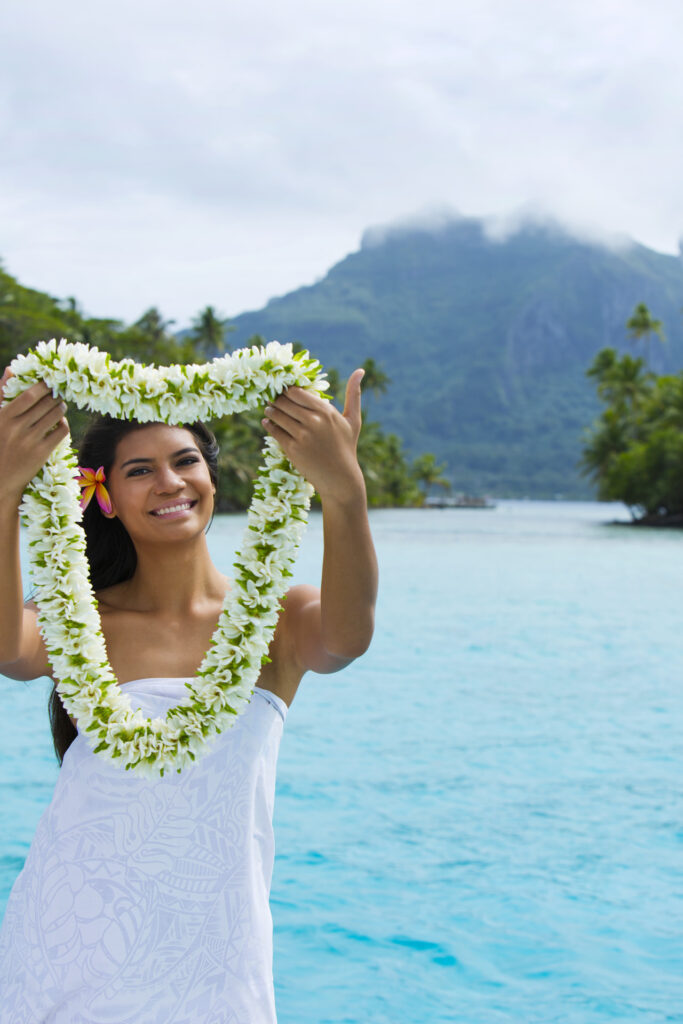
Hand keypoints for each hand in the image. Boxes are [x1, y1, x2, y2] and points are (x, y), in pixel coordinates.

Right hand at [0, 369, 69, 504]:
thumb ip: (1, 394)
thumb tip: (10, 369)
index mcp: (3, 417)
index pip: (29, 395)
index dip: (43, 386)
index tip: (49, 382)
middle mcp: (16, 428)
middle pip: (45, 404)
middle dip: (55, 396)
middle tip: (58, 393)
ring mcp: (30, 441)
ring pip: (56, 415)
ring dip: (61, 407)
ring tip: (60, 406)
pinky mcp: (41, 453)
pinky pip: (61, 431)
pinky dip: (63, 423)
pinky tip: (59, 422)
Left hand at [262, 368, 364, 501]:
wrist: (340, 479)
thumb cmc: (347, 447)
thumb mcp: (353, 420)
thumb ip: (354, 393)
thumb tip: (361, 370)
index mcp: (326, 411)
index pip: (298, 392)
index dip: (288, 390)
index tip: (284, 391)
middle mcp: (314, 421)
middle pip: (284, 401)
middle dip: (276, 399)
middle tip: (272, 398)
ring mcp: (302, 435)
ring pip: (277, 414)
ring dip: (270, 410)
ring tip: (269, 409)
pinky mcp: (292, 449)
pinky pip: (274, 431)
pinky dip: (268, 424)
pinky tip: (267, 422)